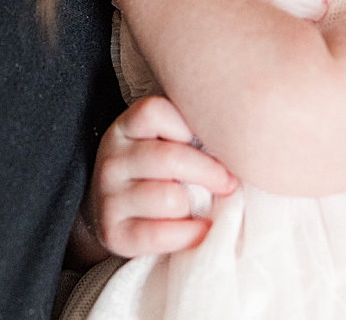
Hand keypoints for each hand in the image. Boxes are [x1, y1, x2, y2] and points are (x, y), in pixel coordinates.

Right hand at [88, 96, 238, 257]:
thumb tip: (235, 139)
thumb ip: (187, 133)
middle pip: (169, 158)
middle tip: (230, 183)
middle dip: (210, 173)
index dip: (188, 124)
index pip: (154, 111)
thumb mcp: (162, 142)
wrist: (119, 214)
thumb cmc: (157, 173)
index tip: (211, 142)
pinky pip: (159, 234)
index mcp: (125, 128)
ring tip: (206, 208)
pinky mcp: (114, 233)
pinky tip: (201, 230)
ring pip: (169, 198)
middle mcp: (111, 158)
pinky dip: (189, 234)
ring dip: (196, 207)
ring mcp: (109, 196)